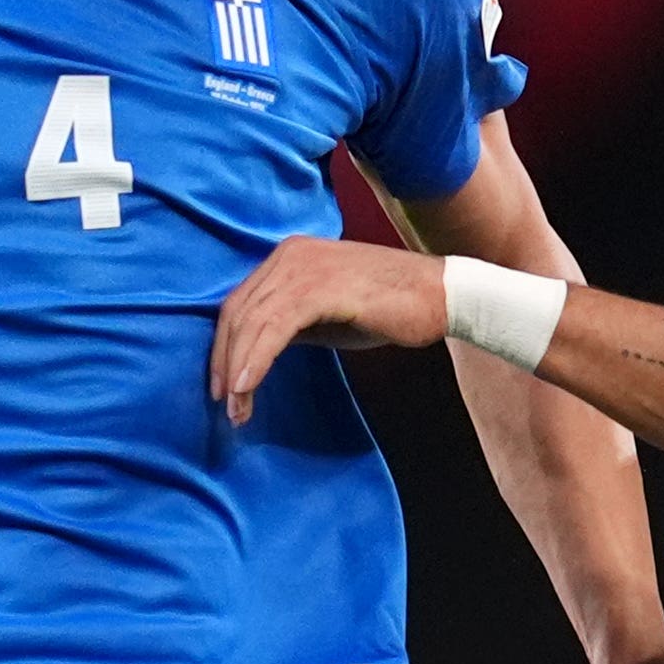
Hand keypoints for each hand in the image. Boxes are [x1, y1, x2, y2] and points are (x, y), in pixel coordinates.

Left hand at [209, 235, 445, 419]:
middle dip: (225, 362)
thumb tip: (254, 354)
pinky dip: (257, 360)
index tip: (223, 387)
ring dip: (239, 370)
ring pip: (251, 323)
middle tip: (226, 405)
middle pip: (238, 312)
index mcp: (288, 257)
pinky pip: (274, 328)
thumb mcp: (326, 316)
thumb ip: (289, 325)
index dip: (225, 346)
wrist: (440, 295)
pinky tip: (249, 387)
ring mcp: (304, 268)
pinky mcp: (321, 287)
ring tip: (238, 408)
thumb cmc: (388, 307)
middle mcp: (289, 255)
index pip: (240, 303)